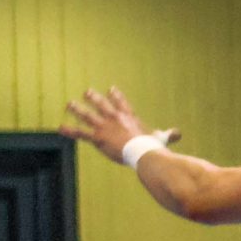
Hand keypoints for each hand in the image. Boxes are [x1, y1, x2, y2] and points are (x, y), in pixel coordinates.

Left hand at [60, 87, 176, 163]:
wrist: (143, 152)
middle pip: (102, 104)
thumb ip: (169, 134)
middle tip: (88, 92)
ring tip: (70, 104)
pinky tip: (61, 127)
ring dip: (78, 109)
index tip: (111, 89)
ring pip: (88, 116)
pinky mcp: (98, 138)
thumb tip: (179, 133)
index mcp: (130, 117)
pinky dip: (70, 130)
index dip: (116, 96)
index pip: (121, 103)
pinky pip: (81, 133)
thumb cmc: (153, 146)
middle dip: (94, 98)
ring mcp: (105, 127)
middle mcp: (115, 118)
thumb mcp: (162, 138)